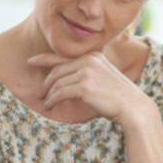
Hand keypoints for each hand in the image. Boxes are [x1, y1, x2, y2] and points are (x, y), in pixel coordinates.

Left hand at [28, 52, 154, 126]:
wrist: (133, 106)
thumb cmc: (118, 96)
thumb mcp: (102, 77)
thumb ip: (86, 73)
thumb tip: (65, 82)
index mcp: (92, 56)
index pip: (63, 56)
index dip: (44, 59)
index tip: (30, 62)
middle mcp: (88, 61)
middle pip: (57, 70)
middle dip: (46, 83)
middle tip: (39, 93)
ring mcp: (86, 72)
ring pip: (57, 83)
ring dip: (49, 95)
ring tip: (46, 103)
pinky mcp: (84, 87)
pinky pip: (60, 93)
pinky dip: (52, 100)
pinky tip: (50, 106)